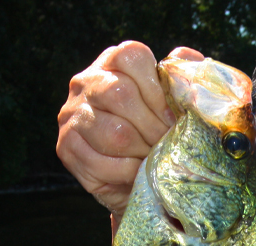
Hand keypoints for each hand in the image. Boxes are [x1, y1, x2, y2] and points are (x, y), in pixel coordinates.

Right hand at [56, 42, 203, 222]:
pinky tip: (137, 171)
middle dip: (153, 126)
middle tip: (167, 142)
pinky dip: (128, 171)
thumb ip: (180, 78)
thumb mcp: (172, 103)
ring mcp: (71, 114)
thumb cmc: (156, 132)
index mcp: (113, 62)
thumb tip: (189, 59)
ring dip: (142, 150)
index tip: (173, 116)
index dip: (158, 89)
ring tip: (153, 157)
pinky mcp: (66, 147)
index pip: (131, 57)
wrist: (136, 178)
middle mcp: (85, 82)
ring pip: (114, 132)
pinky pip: (102, 162)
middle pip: (120, 94)